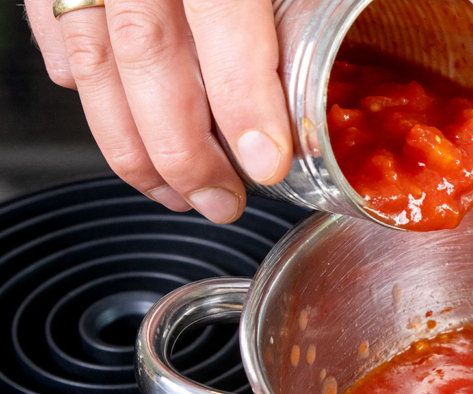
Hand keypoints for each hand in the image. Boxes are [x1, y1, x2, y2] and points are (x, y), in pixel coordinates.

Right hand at [25, 0, 293, 222]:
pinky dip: (90, 95)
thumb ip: (294, 7)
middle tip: (222, 201)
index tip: (266, 163)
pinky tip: (126, 131)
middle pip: (147, 55)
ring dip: (134, 146)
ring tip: (176, 193)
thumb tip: (320, 74)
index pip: (223, 16)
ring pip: (94, 63)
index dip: (244, 98)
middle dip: (185, 150)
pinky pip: (58, 38)